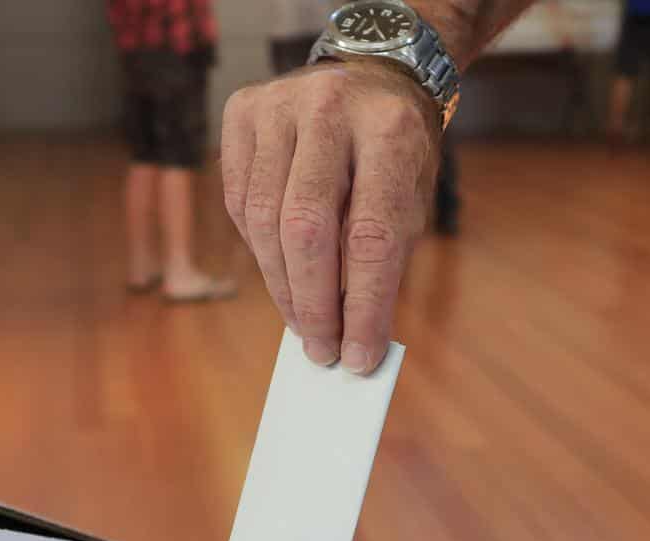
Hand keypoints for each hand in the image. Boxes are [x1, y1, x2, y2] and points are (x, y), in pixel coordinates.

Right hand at [221, 60, 440, 374]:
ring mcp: (278, 104)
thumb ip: (381, 259)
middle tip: (322, 350)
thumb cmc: (395, 151)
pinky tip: (282, 270)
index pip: (371, 236)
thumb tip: (348, 335)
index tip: (359, 356)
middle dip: (312, 303)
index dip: (363, 306)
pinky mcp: (242, 111)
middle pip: (306, 229)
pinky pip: (240, 201)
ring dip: (282, 286)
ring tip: (303, 322)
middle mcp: (330, 107)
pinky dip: (260, 248)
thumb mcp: (409, 198)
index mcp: (390, 129)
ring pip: (263, 221)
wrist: (372, 75)